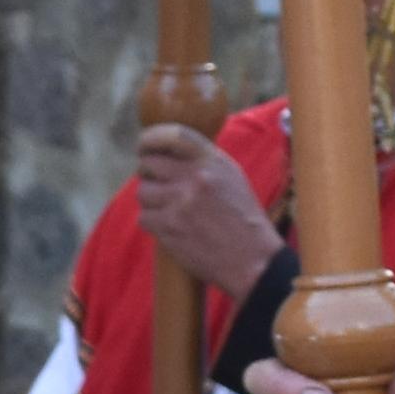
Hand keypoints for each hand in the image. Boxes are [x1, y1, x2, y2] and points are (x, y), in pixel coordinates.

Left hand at [140, 126, 280, 301]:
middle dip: (148, 174)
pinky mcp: (169, 227)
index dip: (150, 138)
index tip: (143, 145)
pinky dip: (153, 223)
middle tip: (157, 184)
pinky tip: (170, 228)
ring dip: (151, 201)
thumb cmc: (242, 218)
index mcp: (211, 161)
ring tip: (170, 210)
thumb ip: (202, 160)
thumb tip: (165, 151)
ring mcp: (180, 202)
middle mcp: (195, 177)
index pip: (172, 134)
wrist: (252, 259)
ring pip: (143, 192)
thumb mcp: (231, 177)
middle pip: (148, 164)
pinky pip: (144, 217)